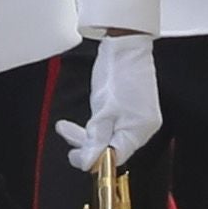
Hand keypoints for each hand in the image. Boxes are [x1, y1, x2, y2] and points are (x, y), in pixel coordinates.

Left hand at [54, 31, 164, 171]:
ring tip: (65, 126)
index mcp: (139, 130)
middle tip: (66, 135)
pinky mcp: (132, 111)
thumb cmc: (117, 72)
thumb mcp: (102, 108)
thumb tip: (89, 162)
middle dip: (87, 144)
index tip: (75, 155)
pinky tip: (83, 121)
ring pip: (110, 137)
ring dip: (88, 133)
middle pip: (112, 148)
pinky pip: (113, 126)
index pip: (115, 157)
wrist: (126, 45)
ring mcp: (138, 119)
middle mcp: (142, 128)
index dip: (94, 160)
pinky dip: (97, 125)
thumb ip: (95, 138)